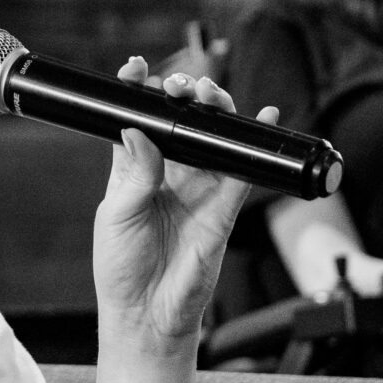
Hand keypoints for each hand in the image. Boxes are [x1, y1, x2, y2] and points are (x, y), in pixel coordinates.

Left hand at [90, 63, 259, 351]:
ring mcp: (198, 187)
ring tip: (209, 95)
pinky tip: (263, 114)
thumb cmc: (122, 268)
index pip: (138, 120)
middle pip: (181, 120)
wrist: (147, 313)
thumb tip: (138, 130)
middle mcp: (168, 173)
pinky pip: (245, 168)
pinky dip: (254, 142)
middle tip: (180, 88)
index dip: (139, 92)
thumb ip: (134, 173)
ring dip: (215, 108)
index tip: (137, 69)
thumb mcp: (118, 215)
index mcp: (133, 171)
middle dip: (183, 94)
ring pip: (213, 135)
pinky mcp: (225, 206)